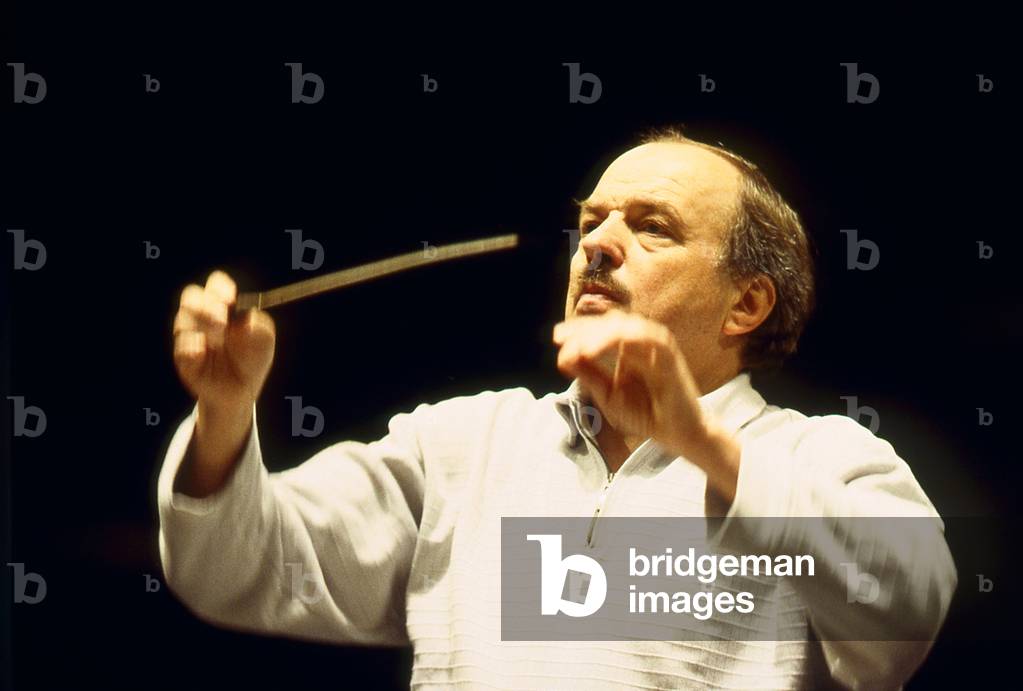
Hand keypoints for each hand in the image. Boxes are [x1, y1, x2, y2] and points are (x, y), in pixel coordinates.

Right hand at [173, 270, 275, 412]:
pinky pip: (180, 347)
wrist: (241, 392)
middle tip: (222, 321)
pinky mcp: (184, 358)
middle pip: (192, 296)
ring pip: (183, 319)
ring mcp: (192, 336)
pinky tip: (202, 353)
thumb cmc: (252, 361)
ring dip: (202, 326)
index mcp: (225, 308)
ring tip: (219, 342)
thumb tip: (245, 320)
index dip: (220, 288)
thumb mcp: (264, 342)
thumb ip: (260, 326)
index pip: (216, 285)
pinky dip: (192, 347)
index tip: (230, 300)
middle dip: (206, 306)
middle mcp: (204, 317)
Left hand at [553, 311, 740, 502]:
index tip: (557, 339)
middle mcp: (643, 343)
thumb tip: (563, 356)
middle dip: (584, 328)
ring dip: (600, 333)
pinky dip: (622, 340)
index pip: (602, 329)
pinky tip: (598, 350)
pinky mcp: (670, 356)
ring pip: (627, 327)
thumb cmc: (646, 415)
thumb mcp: (607, 394)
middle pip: (611, 323)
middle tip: (561, 339)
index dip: (579, 330)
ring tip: (579, 348)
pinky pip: (648, 338)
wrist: (678, 435)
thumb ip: (588, 374)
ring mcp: (657, 347)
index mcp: (627, 349)